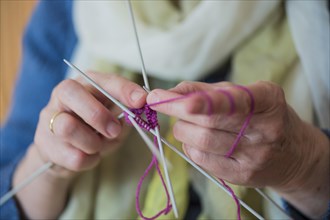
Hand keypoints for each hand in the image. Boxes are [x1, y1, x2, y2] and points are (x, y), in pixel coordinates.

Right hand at [14, 72, 146, 218]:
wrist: (67, 152)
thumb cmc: (95, 129)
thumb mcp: (115, 118)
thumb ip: (127, 112)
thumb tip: (141, 107)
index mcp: (85, 84)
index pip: (103, 80)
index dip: (123, 89)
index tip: (141, 100)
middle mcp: (63, 96)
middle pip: (71, 93)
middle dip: (97, 115)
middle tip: (114, 130)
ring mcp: (50, 119)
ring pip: (67, 127)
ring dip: (92, 142)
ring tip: (99, 145)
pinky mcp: (45, 144)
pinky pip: (72, 156)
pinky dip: (89, 160)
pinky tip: (90, 155)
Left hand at [147, 81, 328, 216]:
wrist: (290, 152)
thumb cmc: (258, 115)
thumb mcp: (240, 93)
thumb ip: (203, 90)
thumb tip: (168, 93)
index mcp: (266, 101)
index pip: (232, 101)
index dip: (203, 101)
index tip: (173, 99)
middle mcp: (264, 130)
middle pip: (208, 123)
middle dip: (176, 111)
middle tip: (161, 102)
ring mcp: (253, 156)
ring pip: (201, 142)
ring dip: (182, 129)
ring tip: (186, 122)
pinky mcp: (241, 175)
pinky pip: (202, 160)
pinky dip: (190, 147)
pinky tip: (195, 141)